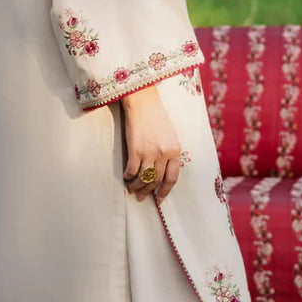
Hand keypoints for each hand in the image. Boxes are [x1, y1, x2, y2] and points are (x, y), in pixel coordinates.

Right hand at [121, 85, 181, 204]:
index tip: (160, 199)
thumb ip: (168, 152)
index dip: (165, 191)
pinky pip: (132, 170)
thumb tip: (161, 170)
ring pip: (144, 178)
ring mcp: (150, 152)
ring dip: (137, 187)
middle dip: (148, 192)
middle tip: (141, 198)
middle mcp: (164, 154)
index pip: (172, 178)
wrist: (143, 102)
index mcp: (175, 150)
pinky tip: (126, 177)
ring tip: (132, 190)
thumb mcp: (170, 135)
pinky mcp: (135, 150)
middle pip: (156, 180)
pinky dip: (128, 177)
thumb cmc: (156, 116)